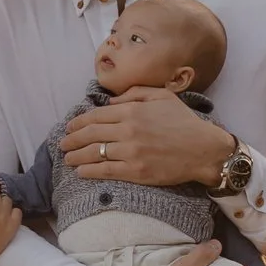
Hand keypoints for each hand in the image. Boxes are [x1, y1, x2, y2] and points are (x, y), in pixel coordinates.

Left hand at [59, 88, 234, 189]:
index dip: (79, 122)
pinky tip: (81, 171)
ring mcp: (131, 152)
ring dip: (76, 156)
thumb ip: (133, 94)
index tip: (69, 127)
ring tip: (67, 158)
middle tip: (62, 144)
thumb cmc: (184, 122)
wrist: (203, 150)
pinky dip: (90, 171)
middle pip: (91, 134)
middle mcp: (128, 130)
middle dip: (72, 139)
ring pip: (94, 153)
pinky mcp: (136, 172)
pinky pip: (106, 171)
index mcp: (132, 111)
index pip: (96, 115)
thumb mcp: (161, 96)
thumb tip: (110, 102)